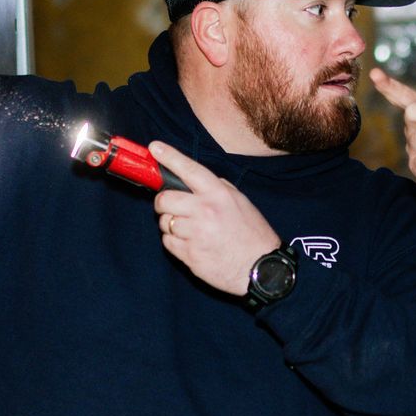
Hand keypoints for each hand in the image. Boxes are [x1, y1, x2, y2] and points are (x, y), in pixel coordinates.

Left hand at [149, 141, 281, 296]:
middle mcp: (205, 211)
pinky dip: (174, 242)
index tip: (154, 148)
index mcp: (218, 194)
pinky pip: (168, 242)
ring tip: (190, 230)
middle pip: (164, 199)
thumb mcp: (240, 201)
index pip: (189, 169)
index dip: (169, 156)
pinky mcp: (190, 255)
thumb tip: (192, 181)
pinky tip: (191, 243)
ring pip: (164, 222)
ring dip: (171, 225)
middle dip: (163, 202)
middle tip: (170, 207)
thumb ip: (216, 188)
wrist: (261, 268)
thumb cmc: (252, 234)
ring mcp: (196, 234)